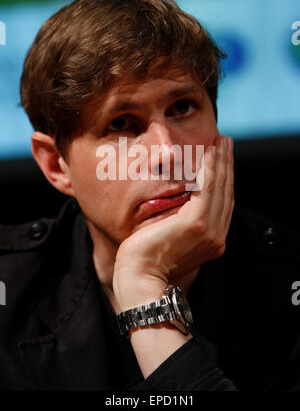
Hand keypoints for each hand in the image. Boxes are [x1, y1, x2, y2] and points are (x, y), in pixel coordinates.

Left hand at [113, 134, 233, 311]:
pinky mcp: (196, 223)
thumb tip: (180, 203)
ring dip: (221, 162)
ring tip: (221, 142)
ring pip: (220, 188)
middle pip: (225, 193)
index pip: (221, 204)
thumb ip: (181, 223)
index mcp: (211, 241)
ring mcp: (208, 231)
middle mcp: (216, 236)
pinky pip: (208, 189)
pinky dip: (211, 169)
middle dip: (226, 165)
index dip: (223, 180)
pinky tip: (210, 154)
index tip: (221, 160)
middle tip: (226, 143)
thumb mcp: (169, 239)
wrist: (139, 279)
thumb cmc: (146, 261)